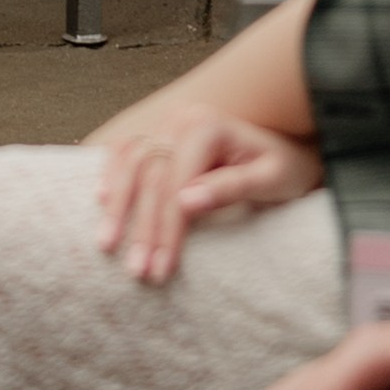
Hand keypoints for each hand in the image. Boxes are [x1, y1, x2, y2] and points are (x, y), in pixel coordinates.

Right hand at [93, 104, 322, 286]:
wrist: (288, 146)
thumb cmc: (284, 166)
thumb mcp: (271, 179)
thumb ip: (230, 187)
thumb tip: (186, 203)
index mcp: (208, 126)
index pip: (175, 181)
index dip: (166, 227)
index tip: (161, 268)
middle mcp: (181, 119)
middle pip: (148, 174)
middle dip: (139, 225)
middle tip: (135, 270)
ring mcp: (167, 123)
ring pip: (129, 161)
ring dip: (117, 204)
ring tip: (105, 244)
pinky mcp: (161, 134)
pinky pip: (126, 151)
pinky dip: (111, 174)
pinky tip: (100, 199)